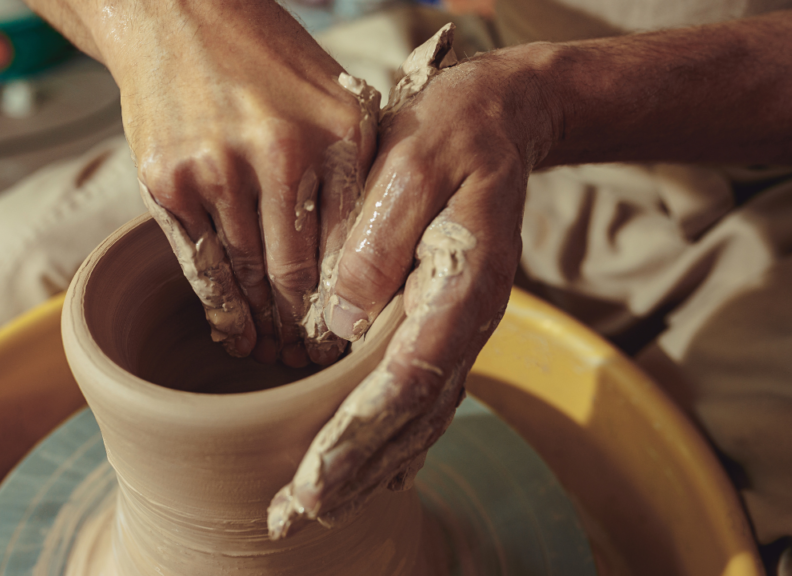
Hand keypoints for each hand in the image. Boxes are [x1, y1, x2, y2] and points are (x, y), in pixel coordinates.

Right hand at [93, 0, 379, 364]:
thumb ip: (358, 169)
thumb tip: (374, 254)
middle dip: (306, 329)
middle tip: (313, 362)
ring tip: (276, 355)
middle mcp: (276, 155)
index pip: (350, 246)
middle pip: (296, 273)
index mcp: (333, 136)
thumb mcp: (336, 99)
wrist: (178, 16)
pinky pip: (199, 264)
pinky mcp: (166, 183)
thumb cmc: (270, 62)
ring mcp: (215, 171)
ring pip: (247, 276)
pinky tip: (235, 332)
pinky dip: (220, 308)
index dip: (350, 303)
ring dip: (264, 326)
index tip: (351, 339)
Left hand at [269, 29, 559, 537]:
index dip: (358, 436)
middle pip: (411, 419)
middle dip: (352, 474)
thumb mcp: (413, 162)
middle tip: (292, 518)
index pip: (407, 381)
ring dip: (367, 470)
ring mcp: (459, 329)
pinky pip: (422, 399)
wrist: (500, 123)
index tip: (310, 482)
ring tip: (314, 511)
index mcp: (462, 287)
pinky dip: (392, 442)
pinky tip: (365, 471)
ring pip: (418, 419)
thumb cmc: (452, 134)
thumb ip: (381, 239)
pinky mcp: (444, 325)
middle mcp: (467, 322)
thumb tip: (338, 321)